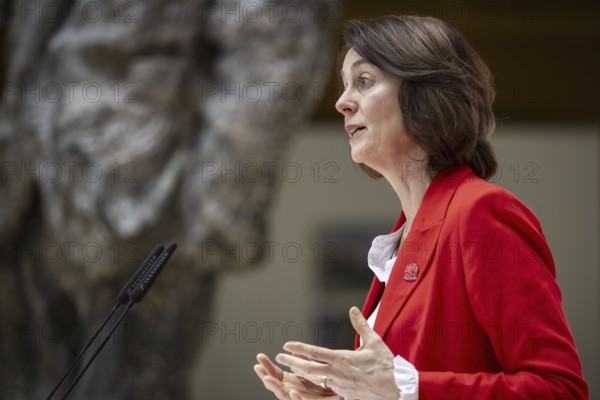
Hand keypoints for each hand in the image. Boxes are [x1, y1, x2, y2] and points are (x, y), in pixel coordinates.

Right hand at [254, 353, 340, 399]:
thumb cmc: (323, 390)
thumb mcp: (311, 372)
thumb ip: (302, 362)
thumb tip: (295, 352)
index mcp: (290, 383)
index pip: (275, 374)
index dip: (267, 366)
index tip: (260, 357)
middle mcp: (291, 392)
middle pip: (275, 385)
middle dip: (265, 376)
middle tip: (258, 367)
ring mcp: (298, 399)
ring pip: (283, 395)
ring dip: (275, 387)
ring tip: (268, 379)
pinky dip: (296, 399)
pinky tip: (293, 393)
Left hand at [275, 307, 399, 399]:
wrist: (396, 388)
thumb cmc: (386, 364)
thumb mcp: (374, 341)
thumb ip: (361, 325)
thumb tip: (353, 309)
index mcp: (343, 359)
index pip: (315, 352)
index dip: (299, 348)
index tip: (287, 344)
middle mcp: (338, 374)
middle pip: (308, 369)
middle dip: (292, 362)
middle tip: (279, 357)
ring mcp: (340, 386)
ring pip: (314, 381)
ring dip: (300, 374)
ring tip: (289, 368)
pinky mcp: (344, 395)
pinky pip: (324, 392)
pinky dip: (312, 386)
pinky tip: (305, 384)